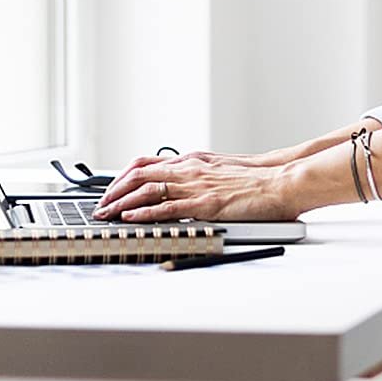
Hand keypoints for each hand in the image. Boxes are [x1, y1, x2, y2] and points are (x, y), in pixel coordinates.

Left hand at [92, 154, 301, 223]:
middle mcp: (188, 169)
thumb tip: (184, 191)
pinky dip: (144, 213)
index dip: (122, 177)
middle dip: (114, 191)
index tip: (110, 191)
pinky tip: (130, 219)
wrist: (281, 181)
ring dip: (122, 203)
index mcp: (192, 161)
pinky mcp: (205, 204)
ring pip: (146, 190)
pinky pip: (167, 207)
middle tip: (100, 206)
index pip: (145, 163)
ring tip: (106, 215)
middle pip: (138, 174)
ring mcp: (195, 186)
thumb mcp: (222, 173)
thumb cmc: (258, 181)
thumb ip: (200, 179)